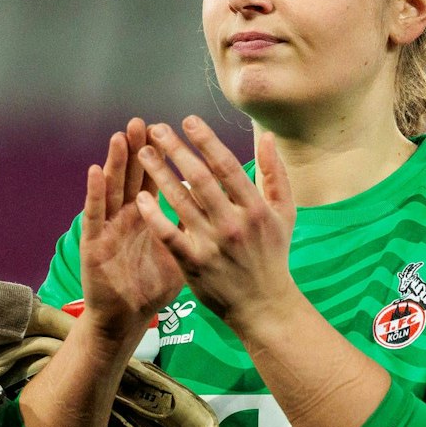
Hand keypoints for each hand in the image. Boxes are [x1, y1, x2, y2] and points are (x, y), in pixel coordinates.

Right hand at [80, 117, 184, 342]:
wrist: (125, 319)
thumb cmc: (152, 288)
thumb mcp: (179, 254)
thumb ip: (192, 228)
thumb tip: (218, 204)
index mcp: (147, 217)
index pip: (154, 179)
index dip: (162, 155)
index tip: (170, 130)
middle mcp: (125, 217)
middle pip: (131, 176)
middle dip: (138, 149)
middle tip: (143, 121)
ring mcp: (108, 228)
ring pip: (111, 188)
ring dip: (115, 161)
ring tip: (121, 136)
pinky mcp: (93, 245)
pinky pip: (94, 215)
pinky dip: (94, 193)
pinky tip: (95, 171)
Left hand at [135, 116, 300, 334]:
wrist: (263, 305)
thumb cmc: (272, 254)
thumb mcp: (284, 213)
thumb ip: (275, 173)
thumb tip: (267, 136)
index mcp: (255, 208)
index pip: (227, 166)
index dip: (206, 141)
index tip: (188, 121)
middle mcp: (234, 223)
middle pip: (200, 179)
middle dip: (177, 150)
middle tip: (157, 129)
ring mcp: (213, 244)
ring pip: (181, 202)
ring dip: (160, 174)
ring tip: (143, 153)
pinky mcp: (194, 264)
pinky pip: (170, 235)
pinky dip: (155, 216)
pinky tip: (141, 197)